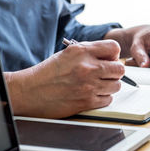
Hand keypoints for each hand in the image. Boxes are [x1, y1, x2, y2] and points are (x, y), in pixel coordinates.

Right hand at [5, 40, 123, 117]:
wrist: (29, 92)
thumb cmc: (47, 73)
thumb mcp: (68, 53)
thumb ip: (89, 52)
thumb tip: (111, 56)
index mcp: (81, 51)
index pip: (114, 48)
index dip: (114, 55)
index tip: (109, 60)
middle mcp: (87, 67)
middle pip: (120, 69)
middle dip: (114, 72)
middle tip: (105, 74)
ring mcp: (88, 85)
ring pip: (116, 85)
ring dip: (109, 86)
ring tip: (96, 85)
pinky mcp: (87, 102)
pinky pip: (108, 99)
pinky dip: (102, 98)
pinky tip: (91, 95)